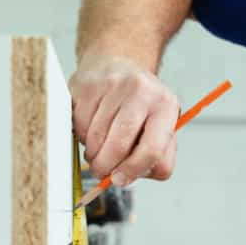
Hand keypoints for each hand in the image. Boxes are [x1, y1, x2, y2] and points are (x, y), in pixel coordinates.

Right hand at [68, 51, 179, 185]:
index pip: (152, 150)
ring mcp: (112, 85)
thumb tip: (124, 179)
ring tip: (98, 148)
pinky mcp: (87, 85)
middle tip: (101, 171)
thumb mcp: (159, 127)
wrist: (116, 64)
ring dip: (92, 153)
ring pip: (95, 138)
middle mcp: (142, 90)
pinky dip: (82, 136)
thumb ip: (154, 158)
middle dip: (106, 167)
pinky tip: (90, 129)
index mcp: (166, 105)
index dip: (133, 171)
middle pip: (118, 146)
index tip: (120, 180)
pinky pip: (79, 126)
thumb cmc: (140, 105)